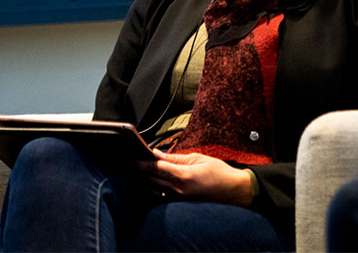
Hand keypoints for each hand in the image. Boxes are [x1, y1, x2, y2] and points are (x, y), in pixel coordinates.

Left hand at [136, 149, 252, 205]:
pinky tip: (146, 181)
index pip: (154, 168)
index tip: (127, 157)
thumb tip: (157, 154)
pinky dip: (150, 187)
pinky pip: (159, 195)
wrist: (233, 191)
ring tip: (132, 168)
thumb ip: (176, 158)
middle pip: (149, 179)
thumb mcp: (199, 159)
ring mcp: (177, 198)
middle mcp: (178, 190)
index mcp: (183, 176)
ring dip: (140, 179)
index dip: (138, 162)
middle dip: (135, 170)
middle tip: (124, 160)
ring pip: (151, 189)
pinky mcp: (179, 202)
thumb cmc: (219, 173)